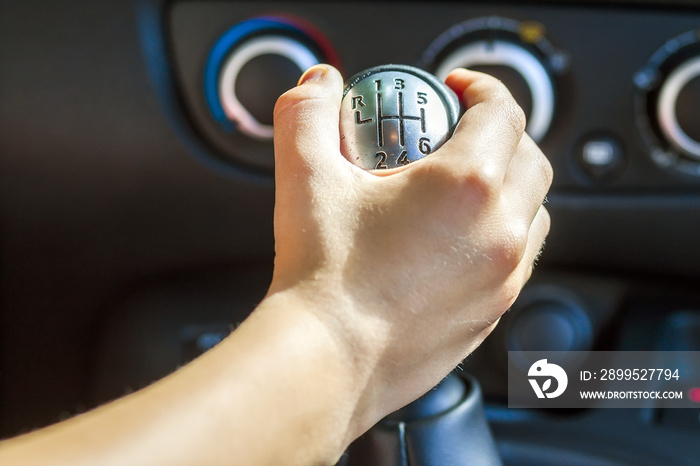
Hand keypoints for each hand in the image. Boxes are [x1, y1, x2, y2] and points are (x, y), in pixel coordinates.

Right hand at [270, 64, 551, 435]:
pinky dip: (502, 236)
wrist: (327, 362)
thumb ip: (308, 116)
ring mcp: (502, 279)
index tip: (456, 88)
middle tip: (458, 132)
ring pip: (535, 212)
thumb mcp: (306, 177)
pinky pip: (519, 259)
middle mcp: (499, 232)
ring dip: (511, 186)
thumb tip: (318, 86)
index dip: (480, 87)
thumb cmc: (324, 280)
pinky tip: (456, 243)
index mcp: (466, 187)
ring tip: (464, 187)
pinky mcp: (491, 314)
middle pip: (530, 159)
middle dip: (501, 133)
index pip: (501, 113)